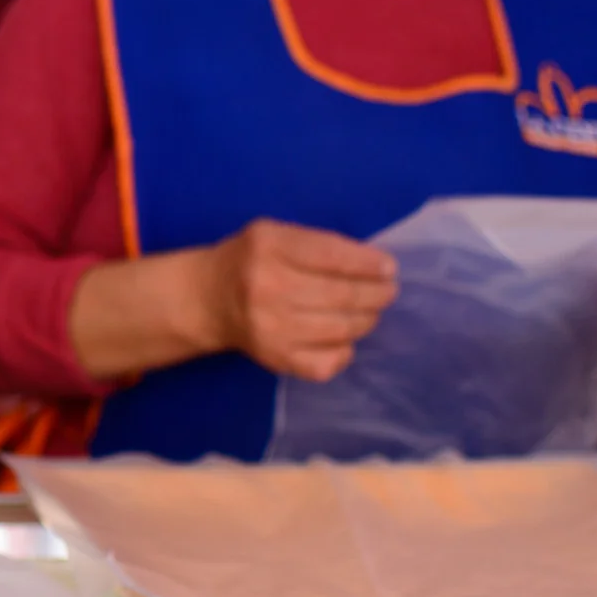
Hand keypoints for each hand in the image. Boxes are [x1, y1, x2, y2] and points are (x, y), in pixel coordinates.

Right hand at [199, 220, 398, 382]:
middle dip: (377, 293)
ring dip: (366, 319)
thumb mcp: (275, 234)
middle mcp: (269, 288)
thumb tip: (374, 266)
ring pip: (342, 328)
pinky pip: (328, 362)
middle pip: (342, 294)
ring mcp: (273, 329)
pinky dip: (345, 351)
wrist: (208, 300)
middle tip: (387, 292)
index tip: (388, 268)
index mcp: (269, 247)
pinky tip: (342, 339)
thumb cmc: (250, 260)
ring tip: (369, 312)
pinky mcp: (277, 358)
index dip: (368, 264)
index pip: (333, 256)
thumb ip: (318, 243)